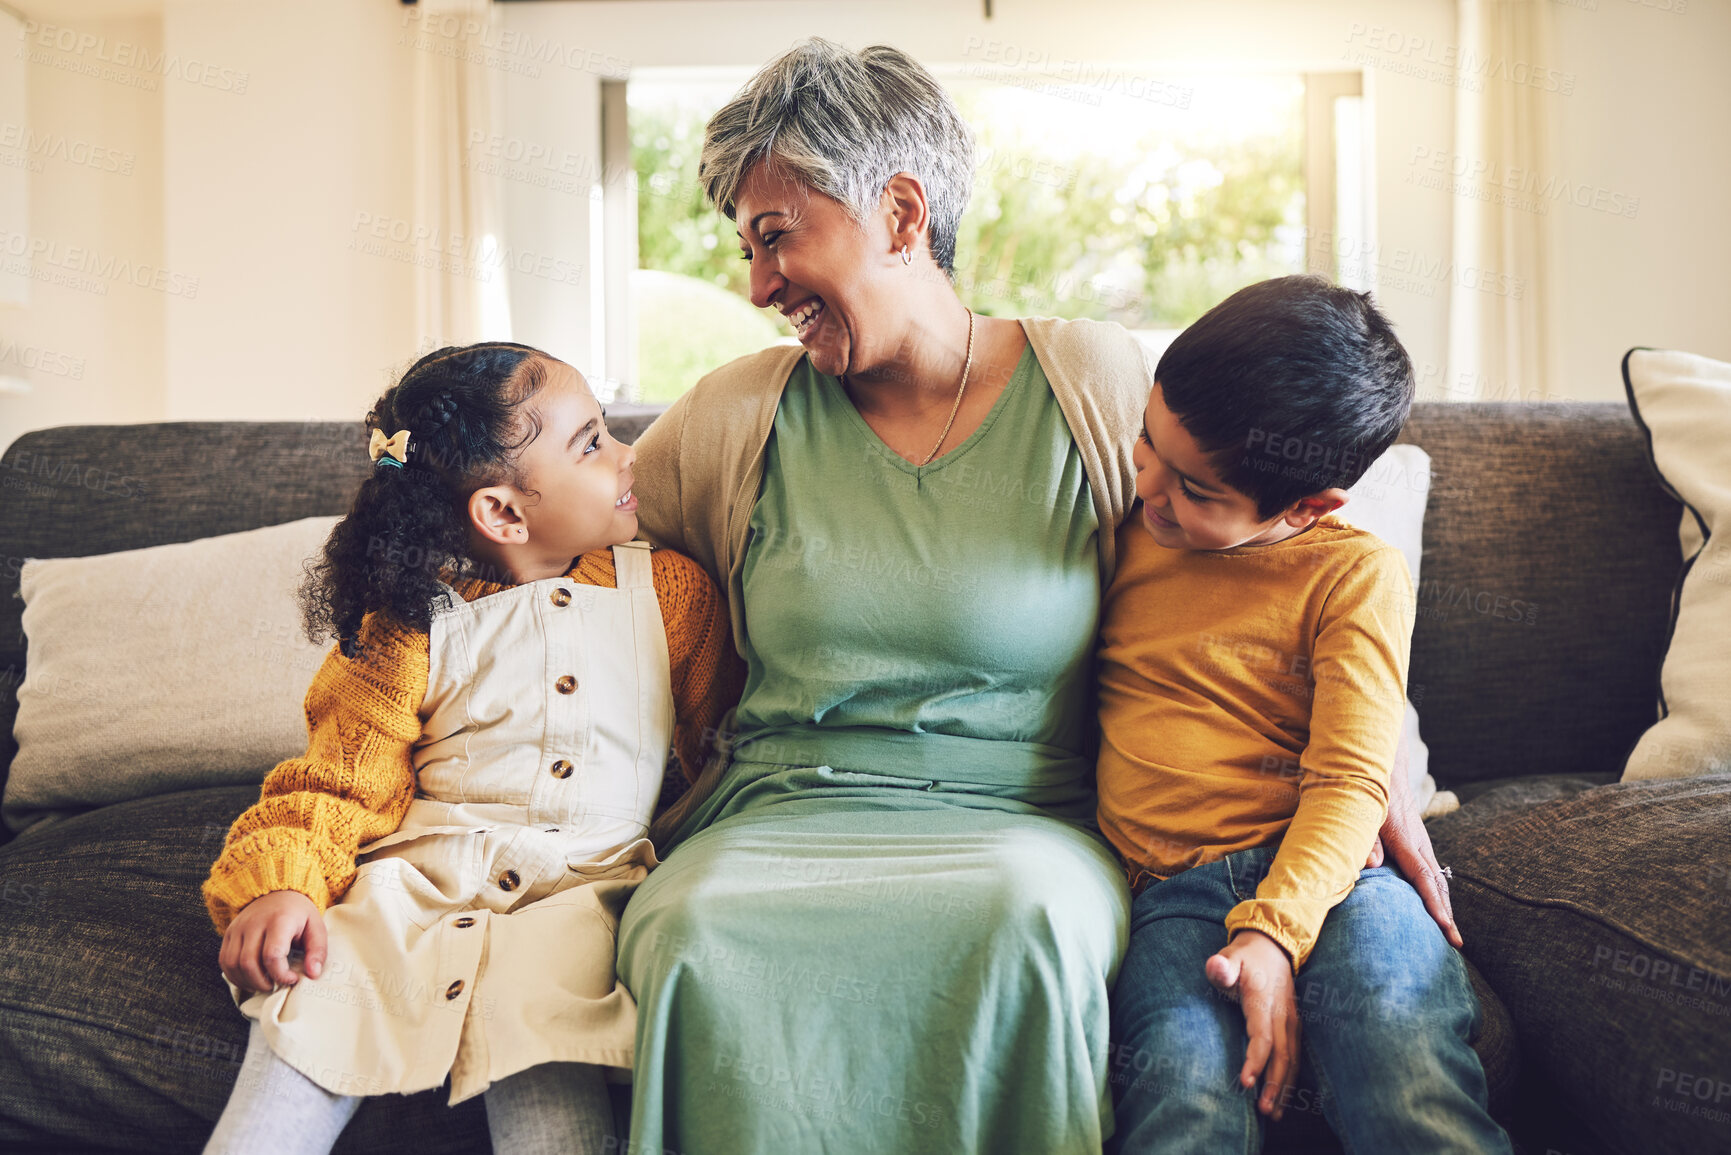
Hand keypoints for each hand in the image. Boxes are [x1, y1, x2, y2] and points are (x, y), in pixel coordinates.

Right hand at [219, 890, 327, 993]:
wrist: (277, 892)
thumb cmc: (298, 913)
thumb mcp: (316, 927)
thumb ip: (317, 951)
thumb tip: (313, 974)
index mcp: (279, 920)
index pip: (272, 955)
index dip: (281, 974)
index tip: (292, 979)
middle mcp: (254, 923)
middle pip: (248, 963)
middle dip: (262, 983)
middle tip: (276, 986)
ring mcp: (238, 928)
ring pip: (233, 964)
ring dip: (247, 982)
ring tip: (263, 984)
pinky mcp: (229, 933)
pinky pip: (224, 961)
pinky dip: (235, 976)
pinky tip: (249, 979)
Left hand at [1205, 930, 1299, 1120]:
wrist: (1274, 945)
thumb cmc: (1245, 955)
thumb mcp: (1229, 955)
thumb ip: (1222, 965)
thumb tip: (1216, 968)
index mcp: (1265, 1000)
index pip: (1263, 1035)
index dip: (1255, 1060)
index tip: (1245, 1082)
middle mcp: (1283, 1014)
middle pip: (1282, 1055)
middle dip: (1274, 1084)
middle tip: (1262, 1110)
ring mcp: (1292, 1020)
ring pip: (1292, 1059)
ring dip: (1284, 1086)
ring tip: (1273, 1113)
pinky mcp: (1294, 1025)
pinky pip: (1295, 1055)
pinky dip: (1290, 1077)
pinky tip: (1282, 1097)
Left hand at [1378, 735, 1463, 947]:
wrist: (1380, 764)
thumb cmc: (1366, 789)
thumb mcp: (1360, 811)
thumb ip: (1365, 838)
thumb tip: (1372, 866)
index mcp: (1405, 838)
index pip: (1424, 878)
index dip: (1434, 905)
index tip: (1445, 928)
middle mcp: (1418, 842)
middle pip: (1437, 883)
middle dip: (1447, 914)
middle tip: (1455, 943)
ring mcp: (1420, 841)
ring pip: (1437, 878)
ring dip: (1444, 905)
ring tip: (1449, 932)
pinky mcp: (1415, 840)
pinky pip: (1430, 870)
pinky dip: (1437, 890)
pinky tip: (1437, 905)